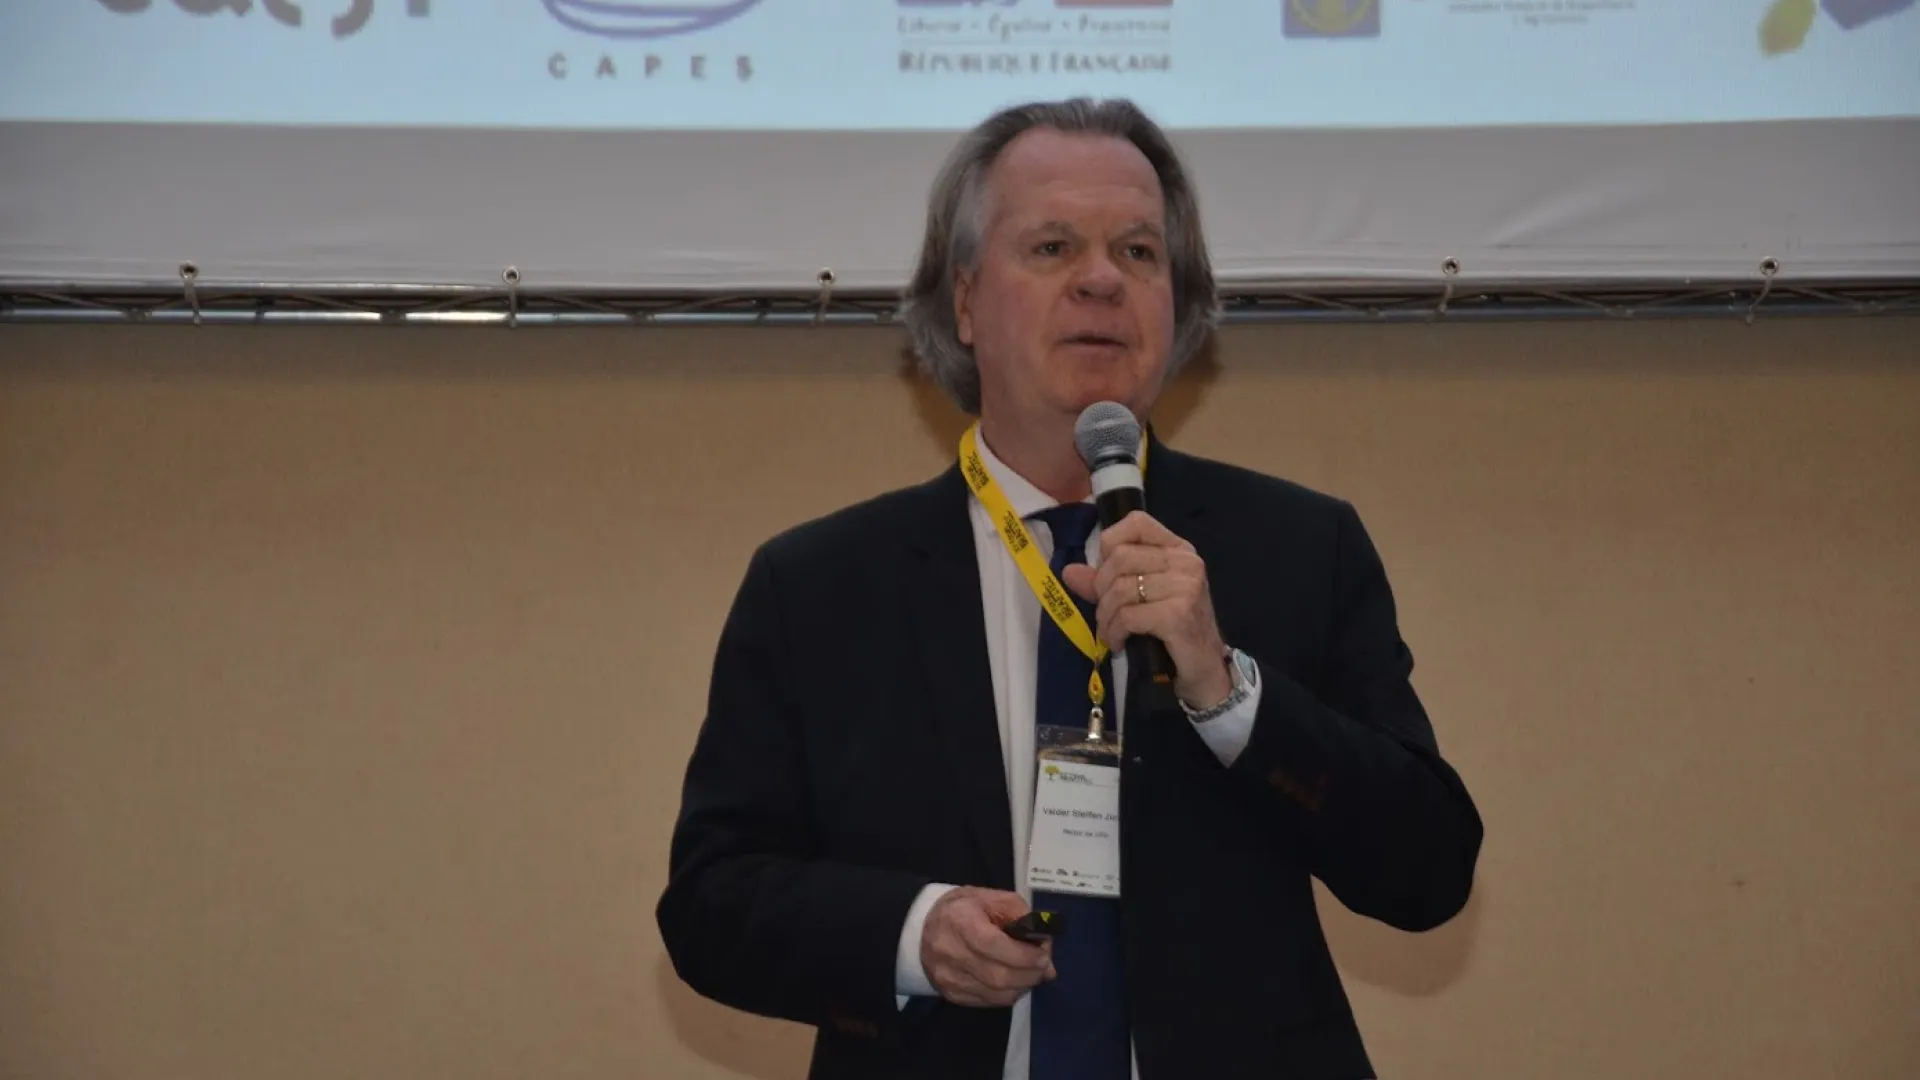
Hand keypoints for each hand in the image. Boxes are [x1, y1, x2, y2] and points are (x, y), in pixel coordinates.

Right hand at [919, 887, 1054, 1006]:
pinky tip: (1013, 981)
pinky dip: (1008, 994)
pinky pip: (988, 1002)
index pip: (993, 945)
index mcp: (959, 921)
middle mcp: (949, 952)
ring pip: (996, 994)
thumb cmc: (965, 908)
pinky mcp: (950, 994)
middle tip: (1043, 966)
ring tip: (1030, 973)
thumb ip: (1024, 921)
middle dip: (1029, 974)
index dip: (1023, 955)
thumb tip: (1047, 960)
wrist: (925, 927)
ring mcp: (947, 977)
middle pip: (997, 976)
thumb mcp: (995, 899)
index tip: (1043, 955)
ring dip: (1022, 986)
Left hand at [1060, 510, 1232, 709]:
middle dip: (1101, 589)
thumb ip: (1106, 582)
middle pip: (1120, 558)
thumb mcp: (1140, 599)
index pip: (1136, 523)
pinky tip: (1118, 643)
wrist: (1204, 670)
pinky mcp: (1179, 615)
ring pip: (1120, 589)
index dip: (1110, 545)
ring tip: (1110, 632)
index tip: (1107, 575)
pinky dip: (1115, 632)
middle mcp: (1186, 562)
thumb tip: (1069, 572)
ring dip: (1105, 617)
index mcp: (1178, 550)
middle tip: (1106, 613)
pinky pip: (1128, 616)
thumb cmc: (1173, 632)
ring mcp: (1185, 587)